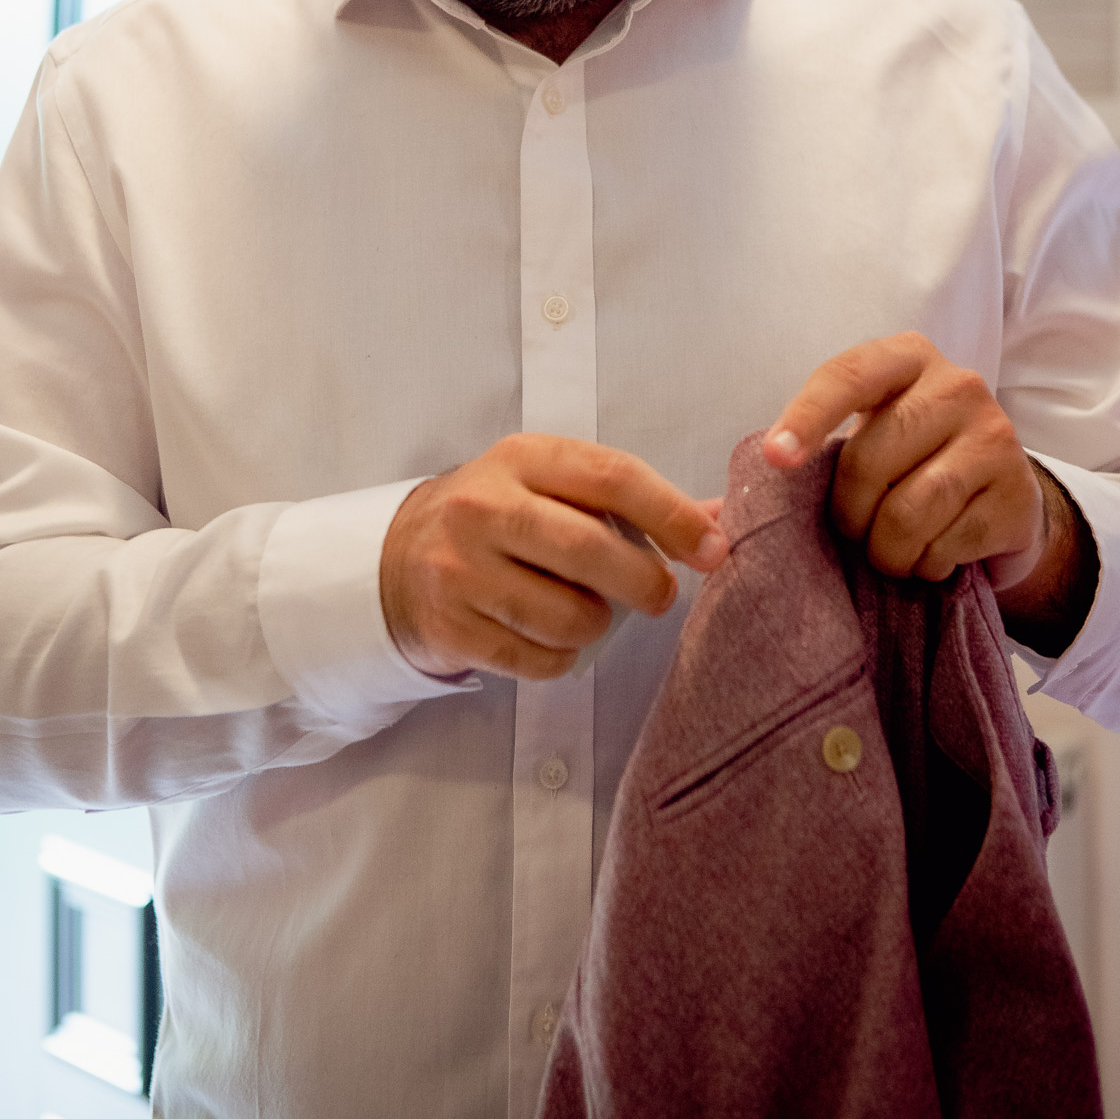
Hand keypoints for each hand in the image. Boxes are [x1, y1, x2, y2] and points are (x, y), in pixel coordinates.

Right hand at [380, 435, 728, 679]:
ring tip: (589, 612)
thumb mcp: (552, 484)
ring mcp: (460, 568)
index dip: (672, 515)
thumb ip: (632, 499)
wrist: (397, 557)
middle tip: (659, 595)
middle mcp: (484, 506)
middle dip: (646, 582)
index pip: (613, 477)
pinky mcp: (451, 626)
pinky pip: (538, 660)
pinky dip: (562, 658)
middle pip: (591, 550)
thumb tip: (721, 517)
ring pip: (569, 615)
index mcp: (523, 458)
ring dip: (598, 625)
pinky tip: (551, 637)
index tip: (711, 548)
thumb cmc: (499, 517)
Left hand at [764, 332, 1096, 650]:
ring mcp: (995, 435)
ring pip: (909, 509)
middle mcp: (956, 383)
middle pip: (869, 458)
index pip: (845, 376)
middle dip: (848, 512)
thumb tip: (707, 519)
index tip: (774, 460)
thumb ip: (797, 463)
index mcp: (904, 358)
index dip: (805, 418)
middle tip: (853, 530)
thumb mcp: (861, 442)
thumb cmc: (910, 464)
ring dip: (886, 549)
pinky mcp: (1018, 492)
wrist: (1004, 498)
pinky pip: (947, 544)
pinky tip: (934, 555)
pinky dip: (926, 564)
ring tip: (891, 550)